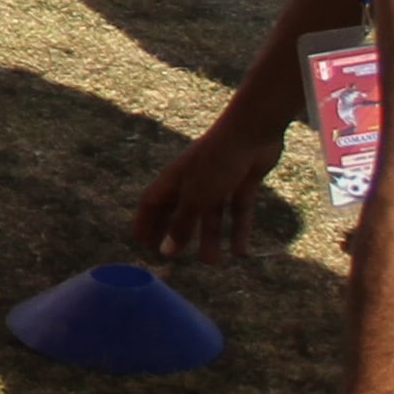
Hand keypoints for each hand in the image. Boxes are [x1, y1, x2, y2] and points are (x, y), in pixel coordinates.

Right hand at [131, 117, 285, 261]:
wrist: (253, 131)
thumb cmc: (217, 162)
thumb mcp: (196, 198)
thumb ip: (182, 224)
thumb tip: (167, 250)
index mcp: (174, 179)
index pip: (152, 203)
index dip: (145, 223)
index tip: (141, 243)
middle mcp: (193, 180)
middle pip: (180, 212)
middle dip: (175, 234)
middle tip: (170, 257)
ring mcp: (219, 181)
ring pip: (211, 215)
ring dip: (210, 238)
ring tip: (211, 262)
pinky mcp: (242, 181)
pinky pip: (237, 210)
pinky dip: (238, 230)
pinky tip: (241, 252)